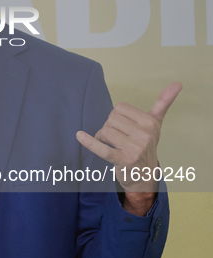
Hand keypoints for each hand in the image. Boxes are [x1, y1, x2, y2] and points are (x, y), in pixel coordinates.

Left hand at [76, 82, 181, 212]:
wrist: (145, 175)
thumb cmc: (147, 144)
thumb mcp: (156, 123)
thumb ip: (164, 102)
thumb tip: (178, 82)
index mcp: (150, 122)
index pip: (120, 108)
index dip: (116, 116)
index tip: (122, 127)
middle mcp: (145, 135)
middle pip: (111, 119)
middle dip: (108, 126)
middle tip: (115, 138)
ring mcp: (134, 148)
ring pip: (105, 131)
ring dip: (101, 137)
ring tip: (109, 144)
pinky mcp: (122, 160)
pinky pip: (102, 149)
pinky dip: (89, 142)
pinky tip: (80, 136)